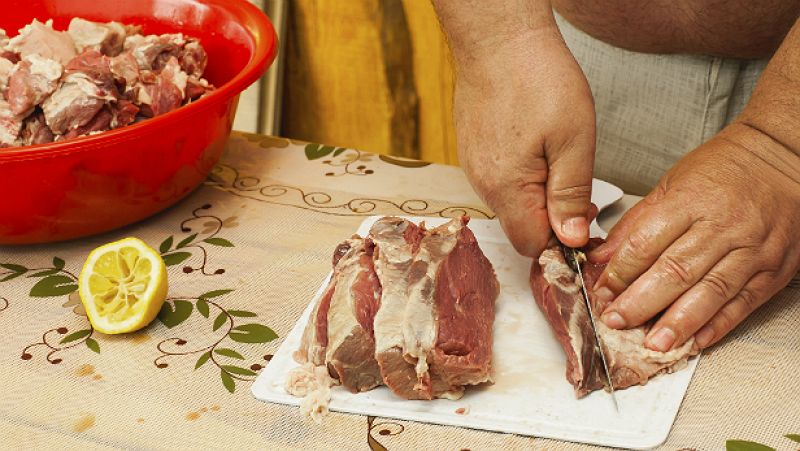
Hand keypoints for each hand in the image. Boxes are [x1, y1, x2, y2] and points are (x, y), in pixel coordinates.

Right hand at [451, 27, 595, 256]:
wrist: (498, 39)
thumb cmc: (537, 79)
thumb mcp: (574, 140)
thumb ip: (570, 195)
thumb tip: (571, 239)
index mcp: (506, 188)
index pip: (532, 245)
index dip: (563, 241)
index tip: (584, 217)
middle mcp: (483, 184)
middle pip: (520, 226)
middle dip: (552, 218)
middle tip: (579, 187)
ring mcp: (474, 167)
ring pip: (511, 203)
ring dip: (538, 195)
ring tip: (559, 159)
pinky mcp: (473, 150)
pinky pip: (499, 180)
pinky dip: (522, 177)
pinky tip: (537, 147)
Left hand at [590, 123, 799, 350]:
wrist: (783, 161)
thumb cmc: (724, 170)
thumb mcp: (671, 184)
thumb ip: (635, 223)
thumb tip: (601, 256)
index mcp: (691, 201)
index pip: (646, 243)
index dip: (620, 272)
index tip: (602, 291)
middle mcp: (723, 226)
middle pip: (675, 272)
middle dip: (641, 303)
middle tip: (617, 321)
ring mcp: (752, 250)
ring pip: (710, 292)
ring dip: (678, 322)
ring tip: (654, 343)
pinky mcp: (773, 269)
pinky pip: (743, 303)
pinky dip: (718, 325)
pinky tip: (696, 340)